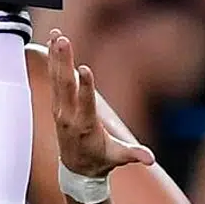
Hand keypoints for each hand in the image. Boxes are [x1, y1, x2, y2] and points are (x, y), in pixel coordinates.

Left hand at [46, 29, 154, 178]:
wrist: (76, 169)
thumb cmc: (100, 160)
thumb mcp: (118, 157)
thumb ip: (134, 155)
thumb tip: (150, 159)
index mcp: (85, 127)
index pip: (85, 104)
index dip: (85, 86)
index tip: (84, 68)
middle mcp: (69, 116)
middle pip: (65, 85)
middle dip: (64, 62)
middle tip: (63, 40)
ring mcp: (60, 109)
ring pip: (57, 78)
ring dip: (56, 56)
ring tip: (57, 35)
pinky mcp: (57, 104)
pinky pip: (54, 79)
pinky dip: (54, 61)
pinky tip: (54, 43)